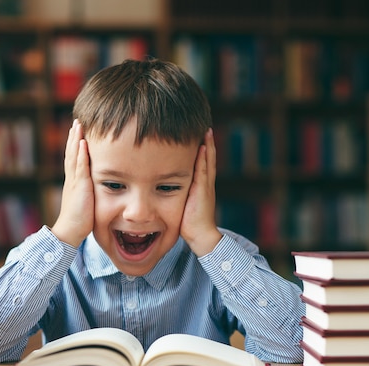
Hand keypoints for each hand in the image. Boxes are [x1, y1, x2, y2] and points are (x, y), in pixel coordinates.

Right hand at [51, 120, 93, 246]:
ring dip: (75, 139)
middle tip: (76, 121)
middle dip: (74, 136)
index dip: (75, 144)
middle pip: (71, 152)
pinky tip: (82, 142)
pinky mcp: (79, 187)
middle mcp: (72, 178)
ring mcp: (75, 181)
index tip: (78, 131)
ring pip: (73, 156)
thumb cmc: (81, 220)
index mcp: (74, 181)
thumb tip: (100, 187)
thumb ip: (91, 191)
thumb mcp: (87, 201)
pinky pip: (80, 167)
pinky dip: (80, 153)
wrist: (70, 231)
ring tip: (78, 125)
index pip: (74, 158)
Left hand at [181, 129, 222, 255]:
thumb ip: (175, 193)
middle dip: (206, 142)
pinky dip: (204, 157)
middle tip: (204, 126)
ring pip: (207, 160)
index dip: (201, 149)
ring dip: (207, 145)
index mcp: (200, 185)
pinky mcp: (203, 190)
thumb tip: (161, 187)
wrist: (200, 236)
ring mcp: (205, 185)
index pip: (201, 162)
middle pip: (207, 157)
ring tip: (206, 130)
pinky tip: (202, 146)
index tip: (196, 134)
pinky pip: (203, 170)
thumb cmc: (188, 223)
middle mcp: (205, 182)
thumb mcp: (181, 203)